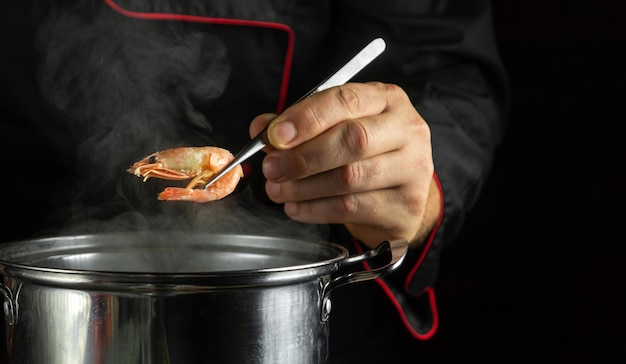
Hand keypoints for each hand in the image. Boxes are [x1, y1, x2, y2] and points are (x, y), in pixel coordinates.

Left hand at [249, 82, 440, 247]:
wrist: (400, 196)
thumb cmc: (365, 155)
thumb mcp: (336, 129)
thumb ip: (299, 125)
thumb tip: (261, 129)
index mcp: (388, 100)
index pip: (346, 100)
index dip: (306, 117)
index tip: (274, 135)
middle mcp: (407, 130)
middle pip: (352, 139)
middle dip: (302, 156)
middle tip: (272, 168)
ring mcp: (413, 169)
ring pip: (351, 177)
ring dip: (304, 186)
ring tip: (277, 190)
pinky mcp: (406, 206)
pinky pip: (353, 208)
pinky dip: (316, 209)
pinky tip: (296, 207)